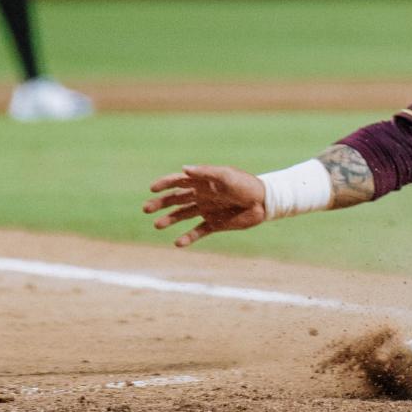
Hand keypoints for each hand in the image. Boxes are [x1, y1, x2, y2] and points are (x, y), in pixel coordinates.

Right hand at [143, 165, 267, 246]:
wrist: (264, 202)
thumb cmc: (246, 185)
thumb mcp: (226, 175)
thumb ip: (206, 172)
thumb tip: (183, 168)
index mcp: (203, 182)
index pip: (178, 181)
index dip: (164, 184)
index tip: (152, 189)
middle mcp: (201, 196)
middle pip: (175, 199)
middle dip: (160, 203)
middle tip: (146, 209)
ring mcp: (206, 210)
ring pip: (182, 215)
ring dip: (169, 219)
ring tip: (157, 225)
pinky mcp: (214, 224)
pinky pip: (197, 232)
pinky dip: (187, 238)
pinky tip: (178, 243)